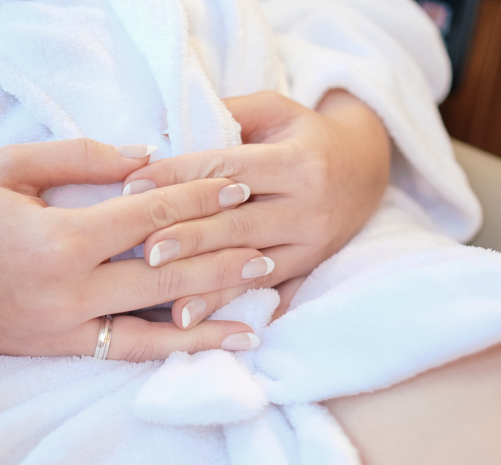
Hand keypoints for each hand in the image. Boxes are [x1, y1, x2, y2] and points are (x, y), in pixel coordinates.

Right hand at [0, 139, 271, 360]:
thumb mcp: (9, 168)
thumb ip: (80, 158)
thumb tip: (147, 156)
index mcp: (60, 238)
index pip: (150, 215)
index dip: (199, 200)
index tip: (237, 188)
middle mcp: (70, 290)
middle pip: (166, 272)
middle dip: (220, 257)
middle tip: (266, 248)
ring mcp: (66, 328)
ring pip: (157, 322)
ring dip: (212, 313)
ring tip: (260, 308)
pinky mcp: (59, 350)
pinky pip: (127, 352)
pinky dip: (173, 348)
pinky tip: (208, 346)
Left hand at [122, 89, 390, 326]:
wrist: (368, 170)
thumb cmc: (304, 135)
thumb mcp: (274, 110)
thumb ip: (226, 114)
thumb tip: (165, 132)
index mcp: (297, 161)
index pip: (227, 169)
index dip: (179, 177)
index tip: (133, 187)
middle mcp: (307, 206)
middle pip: (237, 222)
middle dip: (189, 235)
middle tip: (145, 247)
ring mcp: (309, 244)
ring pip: (247, 262)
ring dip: (202, 278)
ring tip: (162, 287)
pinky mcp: (305, 269)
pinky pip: (261, 290)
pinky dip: (224, 303)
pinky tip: (192, 318)